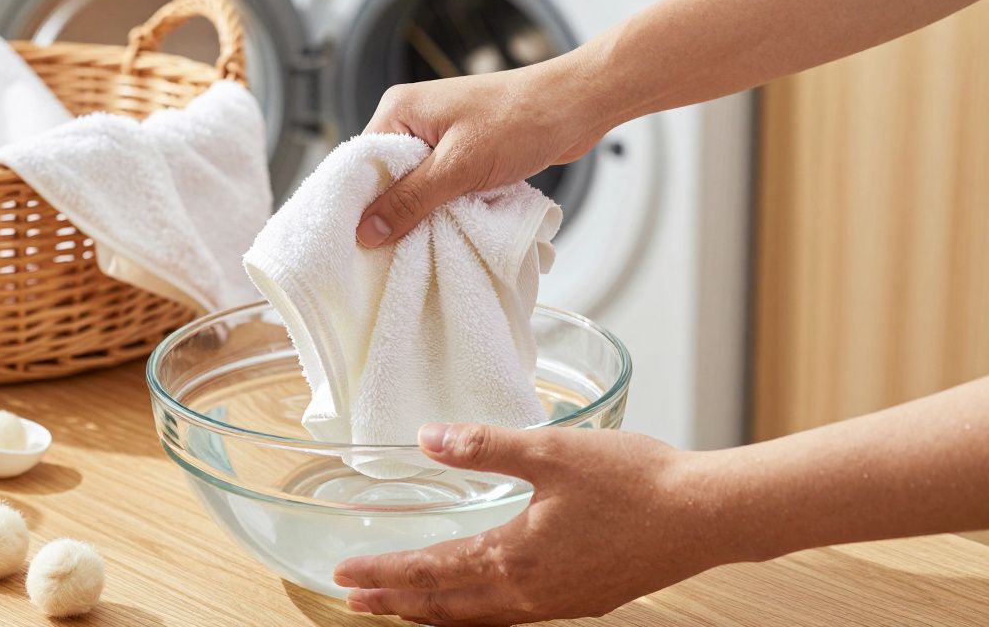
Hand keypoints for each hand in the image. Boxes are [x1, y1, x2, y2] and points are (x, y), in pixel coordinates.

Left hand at [333, 423, 724, 625]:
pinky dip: (478, 612)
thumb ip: (484, 446)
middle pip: (447, 606)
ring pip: (480, 617)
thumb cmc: (635, 481)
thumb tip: (427, 439)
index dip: (384, 574)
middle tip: (354, 601)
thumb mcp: (551, 450)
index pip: (430, 572)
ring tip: (403, 607)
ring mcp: (559, 602)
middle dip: (397, 603)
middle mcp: (530, 592)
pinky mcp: (584, 599)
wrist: (704, 515)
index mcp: (514, 558)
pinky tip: (480, 601)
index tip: (344, 576)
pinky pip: (513, 616)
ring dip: (435, 612)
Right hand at [355, 57, 611, 247]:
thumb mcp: (458, 167)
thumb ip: (411, 200)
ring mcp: (437, 135)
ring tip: (422, 240)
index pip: (359, 164)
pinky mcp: (461, 150)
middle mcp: (412, 119)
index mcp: (398, 109)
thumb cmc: (520, 121)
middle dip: (392, 212)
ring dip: (422, 212)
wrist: (576, 106)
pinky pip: (438, 186)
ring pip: (414, 186)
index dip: (358, 204)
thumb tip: (366, 232)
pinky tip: (448, 225)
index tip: (358, 244)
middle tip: (391, 250)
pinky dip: (443, 206)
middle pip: (384, 178)